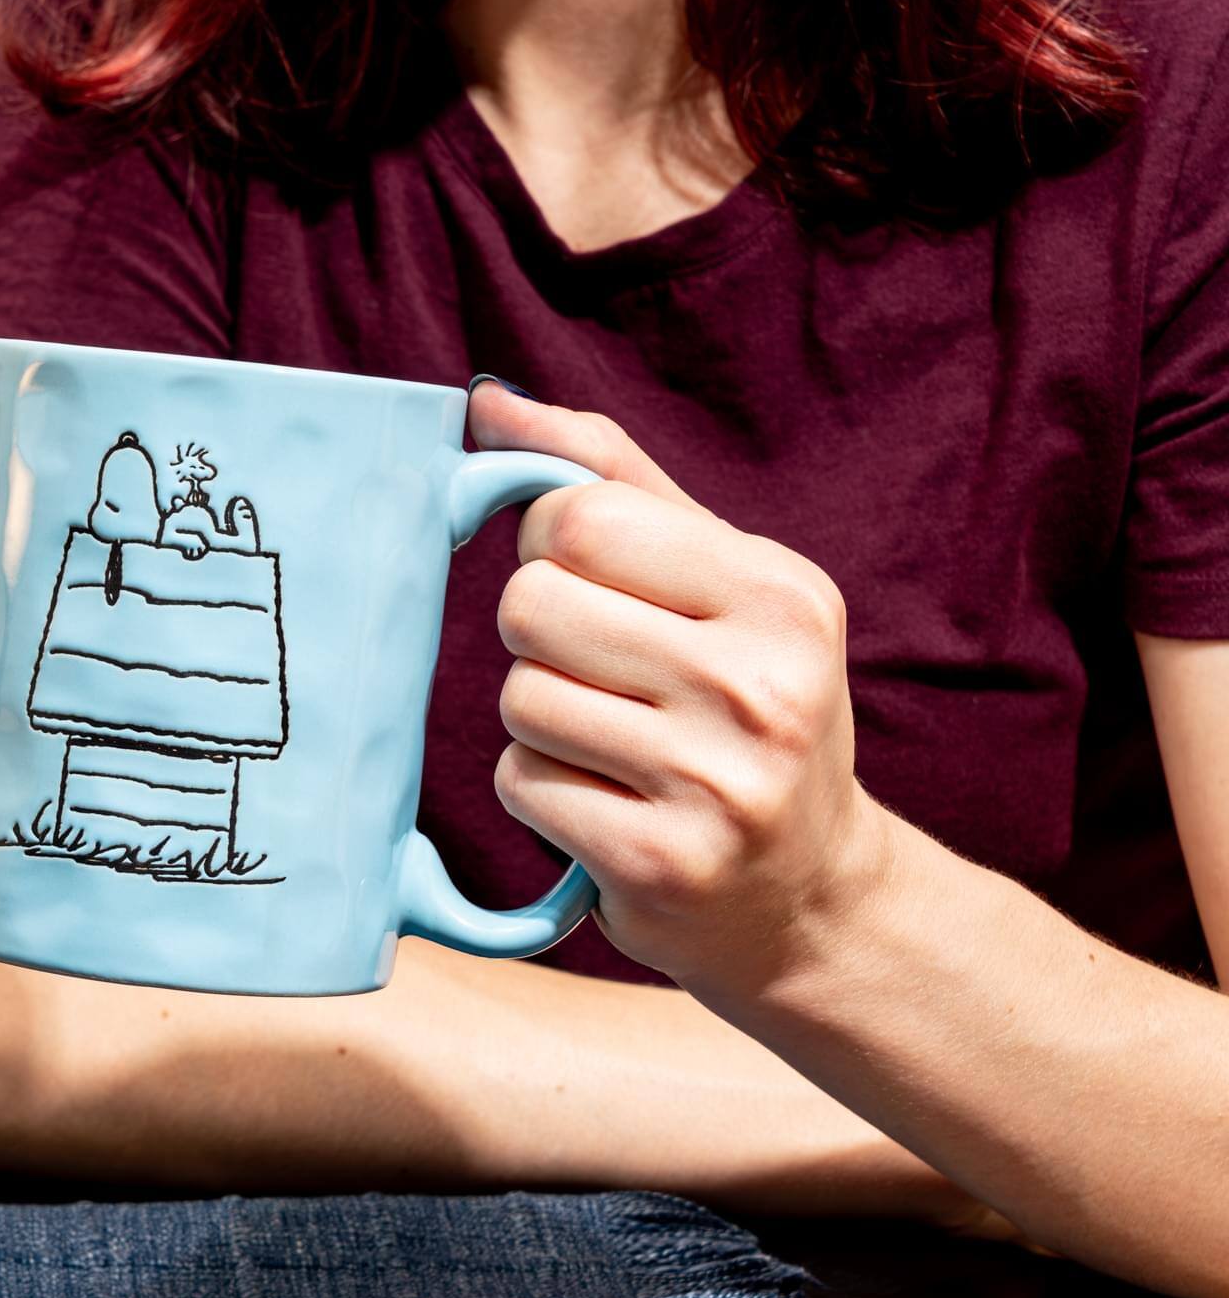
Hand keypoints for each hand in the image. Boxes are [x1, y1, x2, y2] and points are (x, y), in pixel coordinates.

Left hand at [471, 379, 892, 992]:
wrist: (809, 896)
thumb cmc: (744, 709)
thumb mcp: (716, 578)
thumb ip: (609, 478)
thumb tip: (487, 401)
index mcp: (780, 592)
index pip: (577, 518)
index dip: (550, 547)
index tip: (595, 587)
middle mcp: (761, 684)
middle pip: (530, 605)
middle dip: (541, 639)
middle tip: (605, 679)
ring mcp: (715, 782)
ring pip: (519, 699)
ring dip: (541, 723)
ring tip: (614, 747)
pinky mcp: (660, 861)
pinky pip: (521, 784)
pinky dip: (542, 792)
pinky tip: (609, 806)